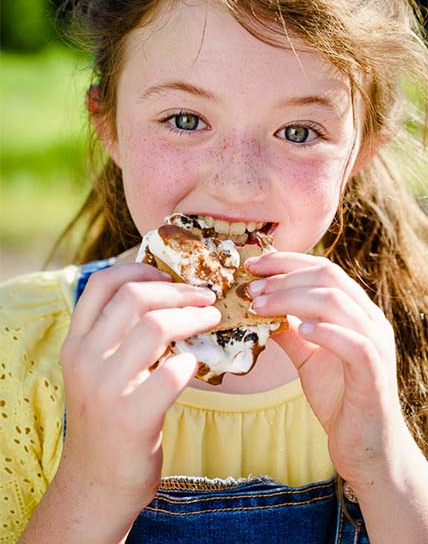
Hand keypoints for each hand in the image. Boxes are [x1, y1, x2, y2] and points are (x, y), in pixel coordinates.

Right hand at [59, 263, 219, 517]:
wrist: (98, 482)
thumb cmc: (108, 417)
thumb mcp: (98, 370)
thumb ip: (117, 335)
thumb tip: (166, 295)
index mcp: (76, 343)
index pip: (102, 284)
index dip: (139, 269)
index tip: (169, 275)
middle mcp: (85, 359)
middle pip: (135, 298)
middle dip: (179, 291)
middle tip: (206, 296)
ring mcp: (106, 388)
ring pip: (157, 327)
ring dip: (194, 318)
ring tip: (212, 320)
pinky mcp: (131, 417)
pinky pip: (173, 372)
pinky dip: (192, 362)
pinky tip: (195, 364)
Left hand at [246, 252, 407, 488]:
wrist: (365, 446)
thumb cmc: (338, 397)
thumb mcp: (307, 357)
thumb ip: (289, 331)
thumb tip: (258, 307)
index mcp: (355, 310)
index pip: (323, 269)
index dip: (286, 262)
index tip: (251, 265)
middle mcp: (370, 319)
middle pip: (329, 277)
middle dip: (283, 278)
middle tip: (250, 289)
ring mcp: (376, 344)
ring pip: (337, 303)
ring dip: (292, 299)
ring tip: (260, 307)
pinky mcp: (375, 373)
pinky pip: (355, 344)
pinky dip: (326, 332)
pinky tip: (299, 330)